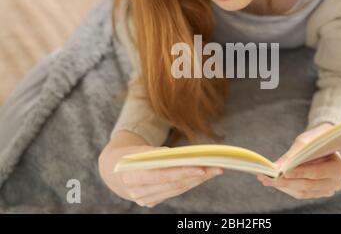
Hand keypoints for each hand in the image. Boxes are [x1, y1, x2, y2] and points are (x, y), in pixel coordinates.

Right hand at [99, 145, 223, 207]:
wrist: (112, 169)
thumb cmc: (129, 154)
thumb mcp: (139, 150)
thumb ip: (156, 154)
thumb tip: (181, 156)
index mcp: (131, 176)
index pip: (162, 175)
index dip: (183, 172)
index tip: (202, 167)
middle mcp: (137, 192)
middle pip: (173, 184)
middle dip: (197, 175)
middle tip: (217, 167)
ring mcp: (144, 199)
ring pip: (176, 189)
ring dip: (197, 180)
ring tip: (214, 170)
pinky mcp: (150, 201)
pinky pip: (174, 192)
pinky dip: (189, 183)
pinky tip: (201, 176)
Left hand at [256, 123, 340, 199]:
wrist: (323, 144)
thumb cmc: (315, 139)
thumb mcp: (305, 142)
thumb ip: (292, 155)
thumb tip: (276, 166)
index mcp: (339, 168)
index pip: (318, 173)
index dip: (300, 172)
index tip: (283, 171)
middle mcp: (336, 182)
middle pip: (308, 185)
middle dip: (286, 181)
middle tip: (268, 177)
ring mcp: (327, 190)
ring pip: (302, 192)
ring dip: (283, 186)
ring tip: (266, 179)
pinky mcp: (317, 193)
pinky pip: (300, 193)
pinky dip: (286, 187)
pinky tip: (273, 182)